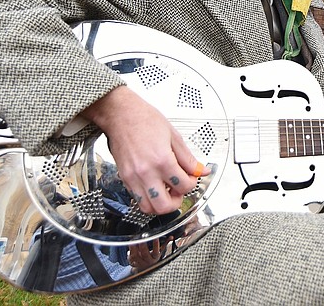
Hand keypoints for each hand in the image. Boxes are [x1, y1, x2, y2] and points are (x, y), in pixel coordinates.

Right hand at [81, 86, 204, 214]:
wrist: (121, 115)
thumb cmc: (145, 120)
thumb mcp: (174, 136)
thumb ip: (188, 158)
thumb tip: (202, 170)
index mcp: (162, 160)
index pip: (184, 186)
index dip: (192, 183)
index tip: (191, 177)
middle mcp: (146, 172)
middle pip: (164, 206)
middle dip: (177, 201)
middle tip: (179, 190)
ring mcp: (133, 178)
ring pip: (148, 208)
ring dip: (160, 203)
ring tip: (166, 190)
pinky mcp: (124, 178)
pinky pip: (137, 199)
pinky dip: (148, 198)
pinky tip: (155, 185)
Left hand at [128, 237, 169, 271]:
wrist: (146, 270)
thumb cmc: (153, 259)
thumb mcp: (160, 252)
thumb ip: (165, 244)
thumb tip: (171, 237)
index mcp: (155, 257)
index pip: (156, 251)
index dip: (156, 244)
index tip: (155, 237)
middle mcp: (148, 261)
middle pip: (145, 253)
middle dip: (142, 245)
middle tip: (141, 238)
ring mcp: (140, 263)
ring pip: (136, 256)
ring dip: (134, 248)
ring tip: (133, 241)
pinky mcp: (133, 264)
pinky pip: (130, 259)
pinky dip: (129, 253)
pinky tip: (129, 248)